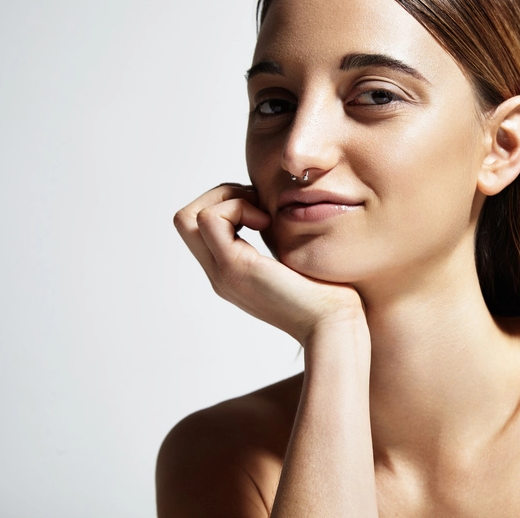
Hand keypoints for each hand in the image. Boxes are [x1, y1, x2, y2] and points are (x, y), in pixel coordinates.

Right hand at [173, 183, 364, 343]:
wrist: (334, 323)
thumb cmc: (328, 293)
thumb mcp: (296, 260)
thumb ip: (279, 241)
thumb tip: (280, 211)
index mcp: (232, 271)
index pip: (200, 227)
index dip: (227, 204)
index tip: (263, 209)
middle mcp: (220, 274)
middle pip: (185, 220)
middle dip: (220, 196)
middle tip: (258, 204)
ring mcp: (223, 273)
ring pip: (188, 217)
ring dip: (227, 200)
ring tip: (263, 217)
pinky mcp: (235, 268)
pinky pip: (210, 220)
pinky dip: (237, 208)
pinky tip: (267, 223)